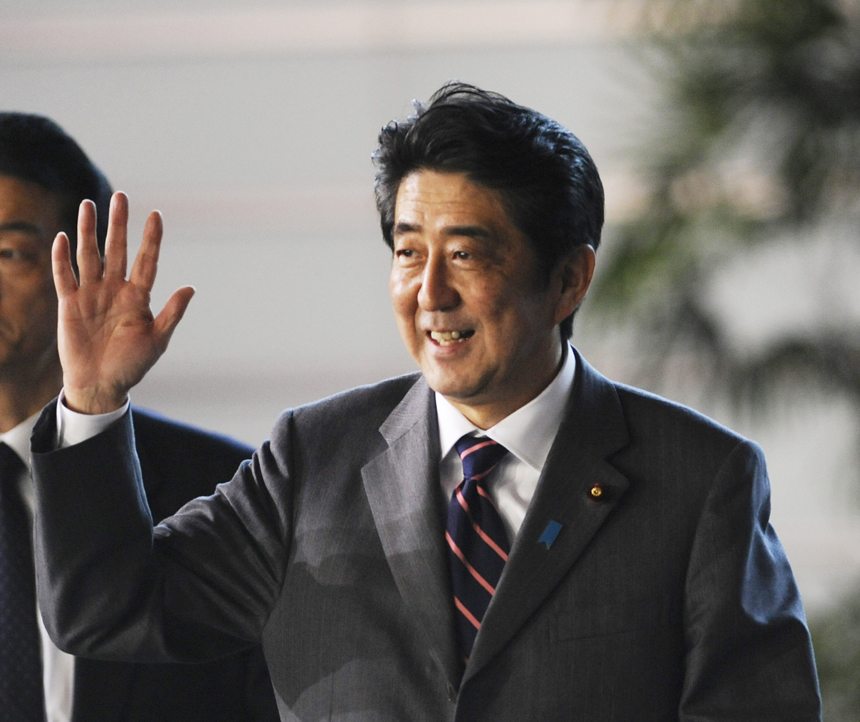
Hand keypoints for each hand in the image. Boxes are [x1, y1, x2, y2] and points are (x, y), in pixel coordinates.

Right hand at [53, 192, 194, 413]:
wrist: (101, 384)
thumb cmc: (132, 364)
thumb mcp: (158, 340)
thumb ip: (172, 313)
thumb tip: (190, 287)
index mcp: (139, 296)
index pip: (146, 260)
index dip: (151, 238)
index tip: (156, 215)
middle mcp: (115, 289)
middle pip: (117, 249)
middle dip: (119, 224)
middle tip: (122, 197)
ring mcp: (92, 294)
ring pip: (90, 255)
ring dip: (88, 231)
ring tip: (89, 205)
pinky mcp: (70, 303)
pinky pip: (65, 276)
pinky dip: (62, 258)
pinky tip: (62, 237)